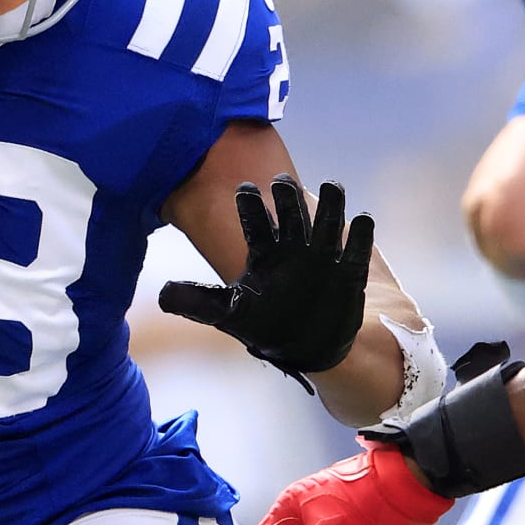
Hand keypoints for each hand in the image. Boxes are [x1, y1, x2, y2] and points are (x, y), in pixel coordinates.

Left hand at [159, 175, 372, 386]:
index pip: (256, 223)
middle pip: (292, 214)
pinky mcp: (348, 273)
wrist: (310, 346)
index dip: (251, 206)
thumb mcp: (229, 315)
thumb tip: (162, 295)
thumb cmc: (268, 325)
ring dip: (331, 205)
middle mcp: (294, 248)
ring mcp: (323, 258)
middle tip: (282, 179)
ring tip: (333, 185)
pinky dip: (360, 236)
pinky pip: (356, 250)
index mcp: (265, 252)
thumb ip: (197, 303)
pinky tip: (363, 219)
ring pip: (327, 224)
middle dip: (288, 197)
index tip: (245, 189)